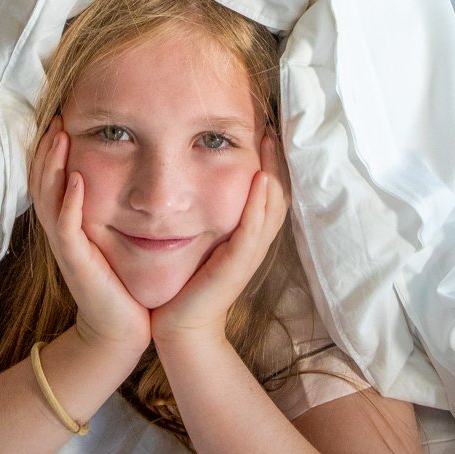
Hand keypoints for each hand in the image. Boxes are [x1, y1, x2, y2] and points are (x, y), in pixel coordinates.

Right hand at [29, 119, 151, 355]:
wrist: (122, 328)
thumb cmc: (122, 280)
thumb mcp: (115, 234)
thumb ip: (113, 205)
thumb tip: (133, 168)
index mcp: (69, 221)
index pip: (50, 177)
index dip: (50, 148)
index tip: (62, 116)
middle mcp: (62, 230)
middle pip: (41, 181)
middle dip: (46, 147)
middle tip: (56, 116)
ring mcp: (66, 246)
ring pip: (47, 197)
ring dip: (52, 165)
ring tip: (59, 135)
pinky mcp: (76, 263)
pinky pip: (66, 227)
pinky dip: (69, 202)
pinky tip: (77, 178)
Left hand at [150, 133, 287, 347]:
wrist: (177, 327)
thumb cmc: (183, 282)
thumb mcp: (197, 239)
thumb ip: (202, 213)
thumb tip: (193, 176)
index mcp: (246, 234)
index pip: (267, 191)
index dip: (271, 160)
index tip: (265, 127)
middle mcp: (252, 242)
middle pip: (277, 194)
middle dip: (277, 159)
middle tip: (274, 126)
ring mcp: (247, 255)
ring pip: (272, 208)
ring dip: (274, 173)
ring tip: (271, 142)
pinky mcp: (235, 268)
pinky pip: (252, 232)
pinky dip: (258, 205)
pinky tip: (260, 180)